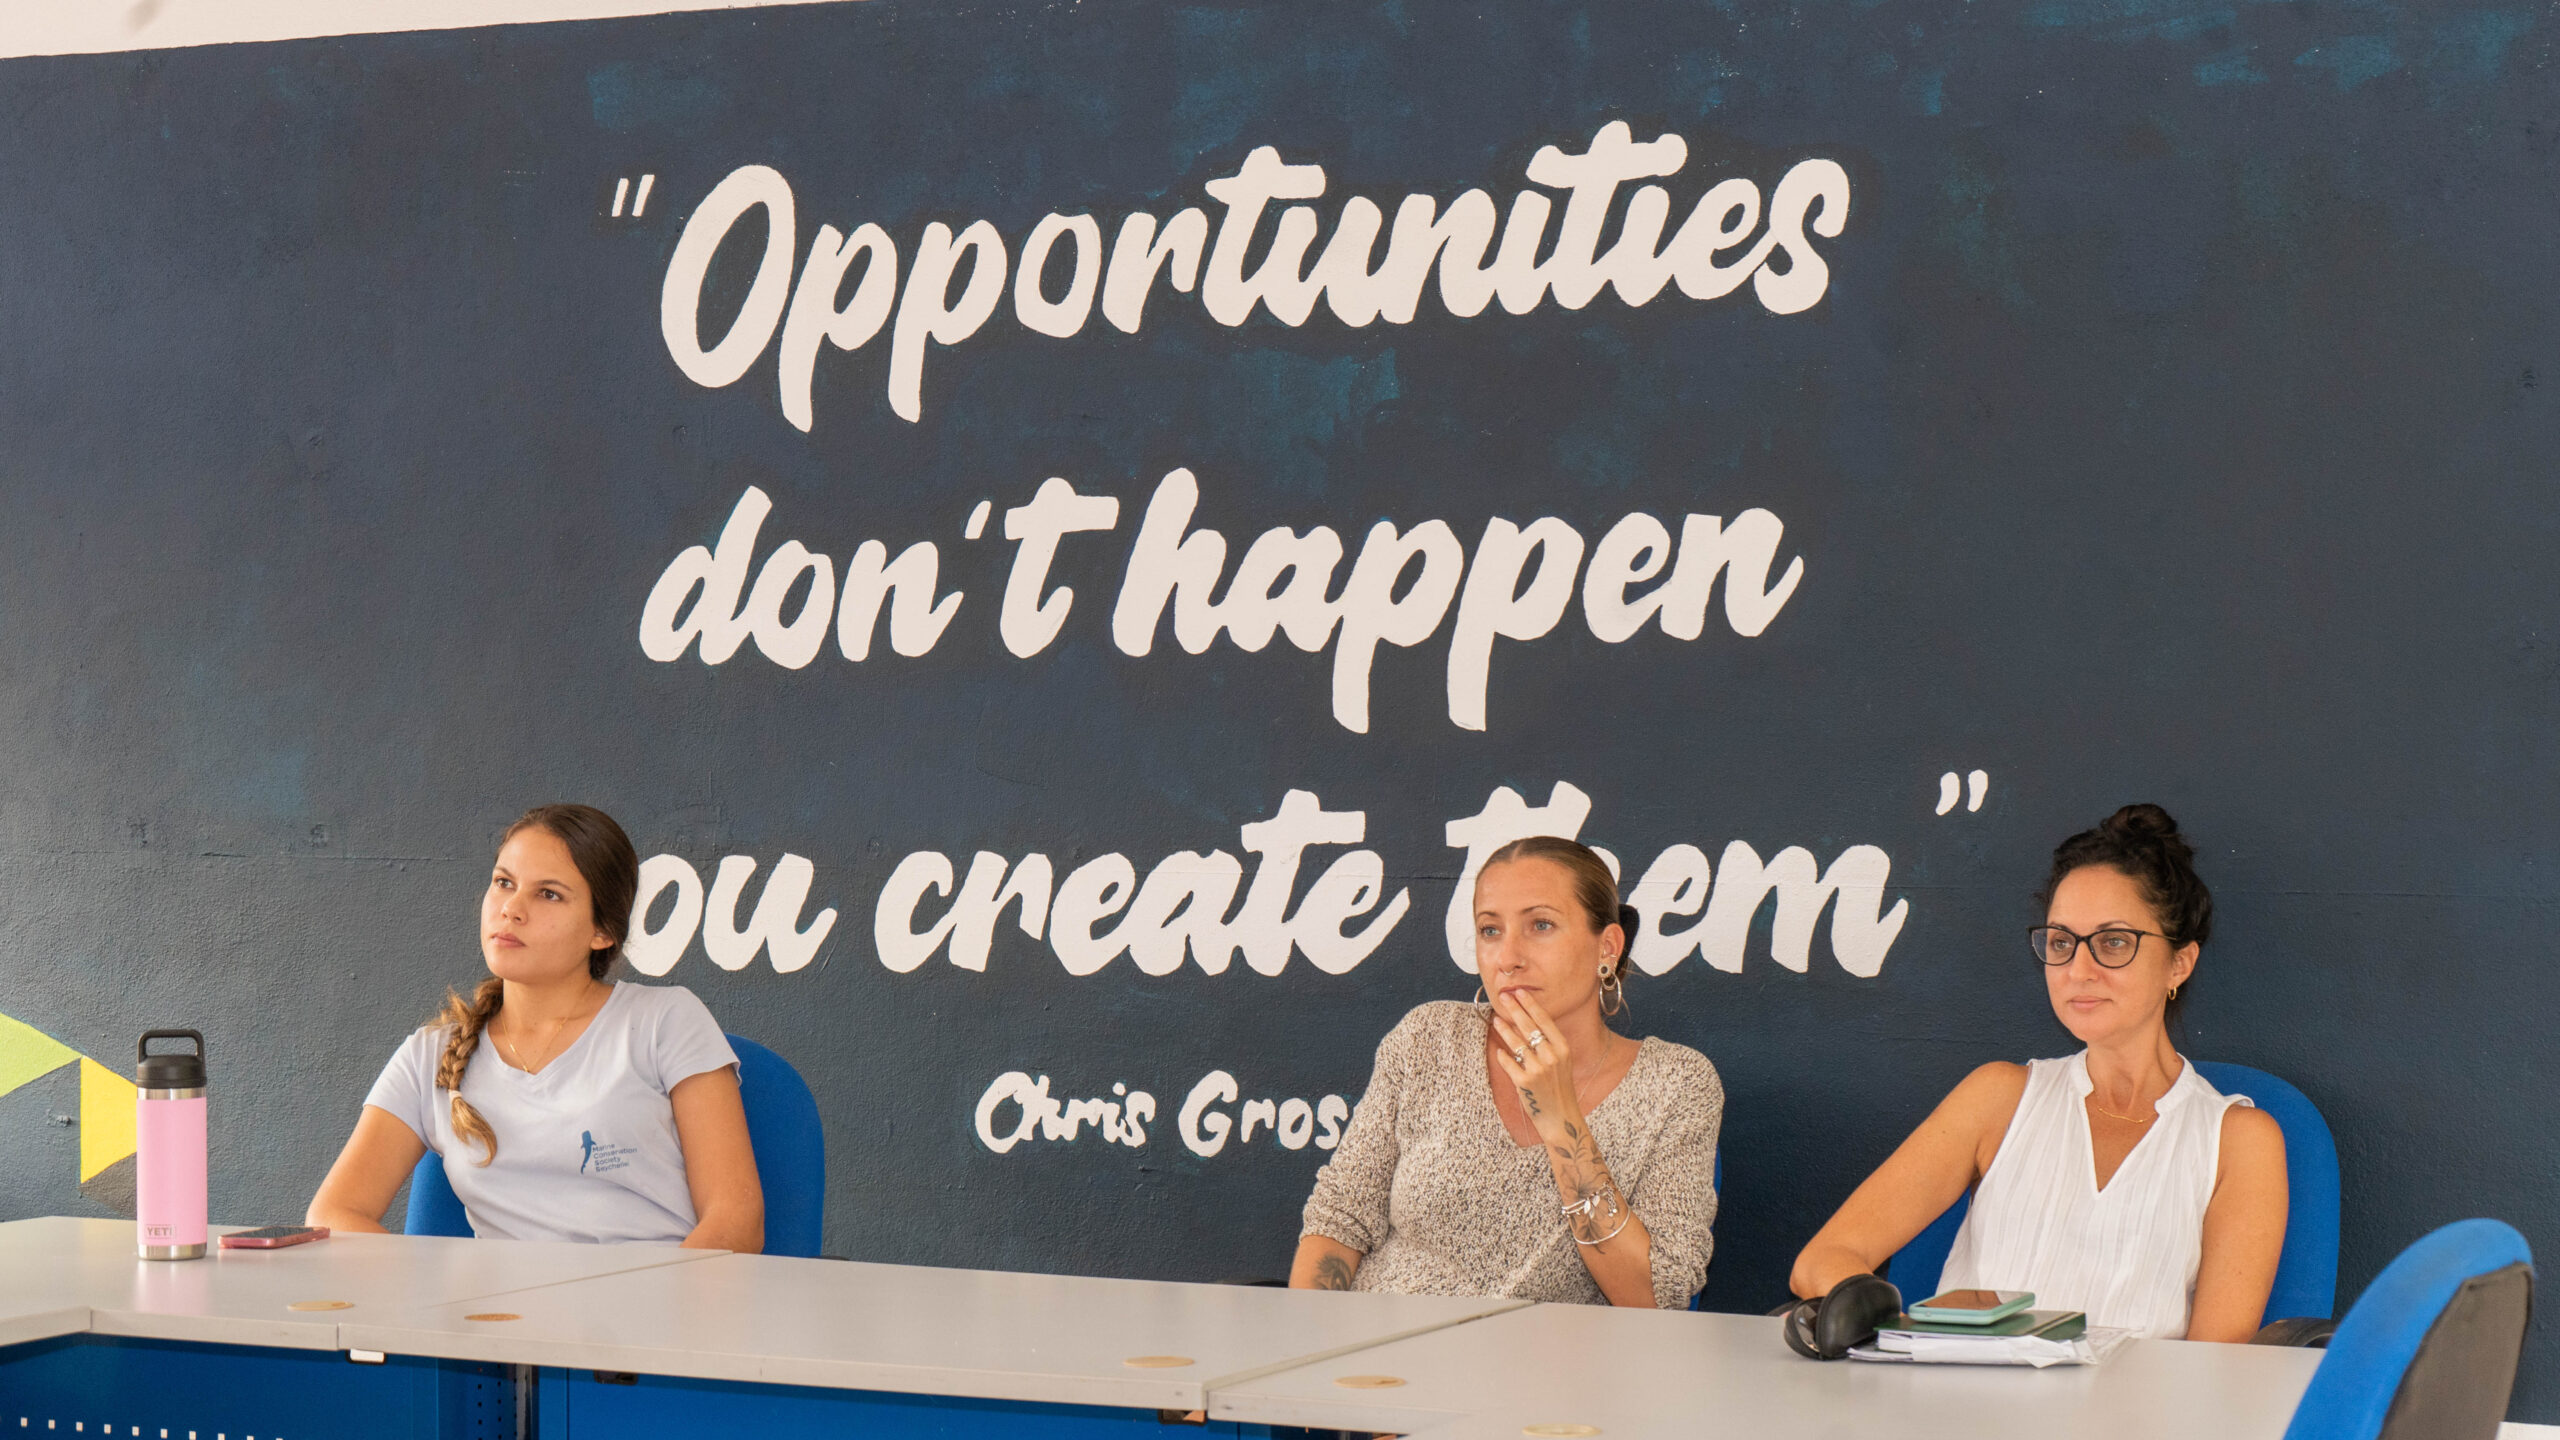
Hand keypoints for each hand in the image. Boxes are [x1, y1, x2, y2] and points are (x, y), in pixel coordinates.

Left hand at [1489, 989, 1581, 1139]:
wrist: (1561, 1118)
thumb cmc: (1559, 1088)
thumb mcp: (1562, 1062)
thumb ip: (1550, 1044)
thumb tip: (1528, 1022)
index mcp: (1563, 1049)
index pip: (1544, 1020)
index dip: (1530, 1005)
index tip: (1520, 992)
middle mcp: (1552, 1057)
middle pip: (1529, 1026)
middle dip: (1515, 1009)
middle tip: (1504, 996)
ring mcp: (1538, 1070)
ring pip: (1516, 1043)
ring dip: (1504, 1029)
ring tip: (1496, 1019)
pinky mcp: (1524, 1082)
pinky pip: (1509, 1063)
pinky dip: (1503, 1056)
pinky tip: (1499, 1050)